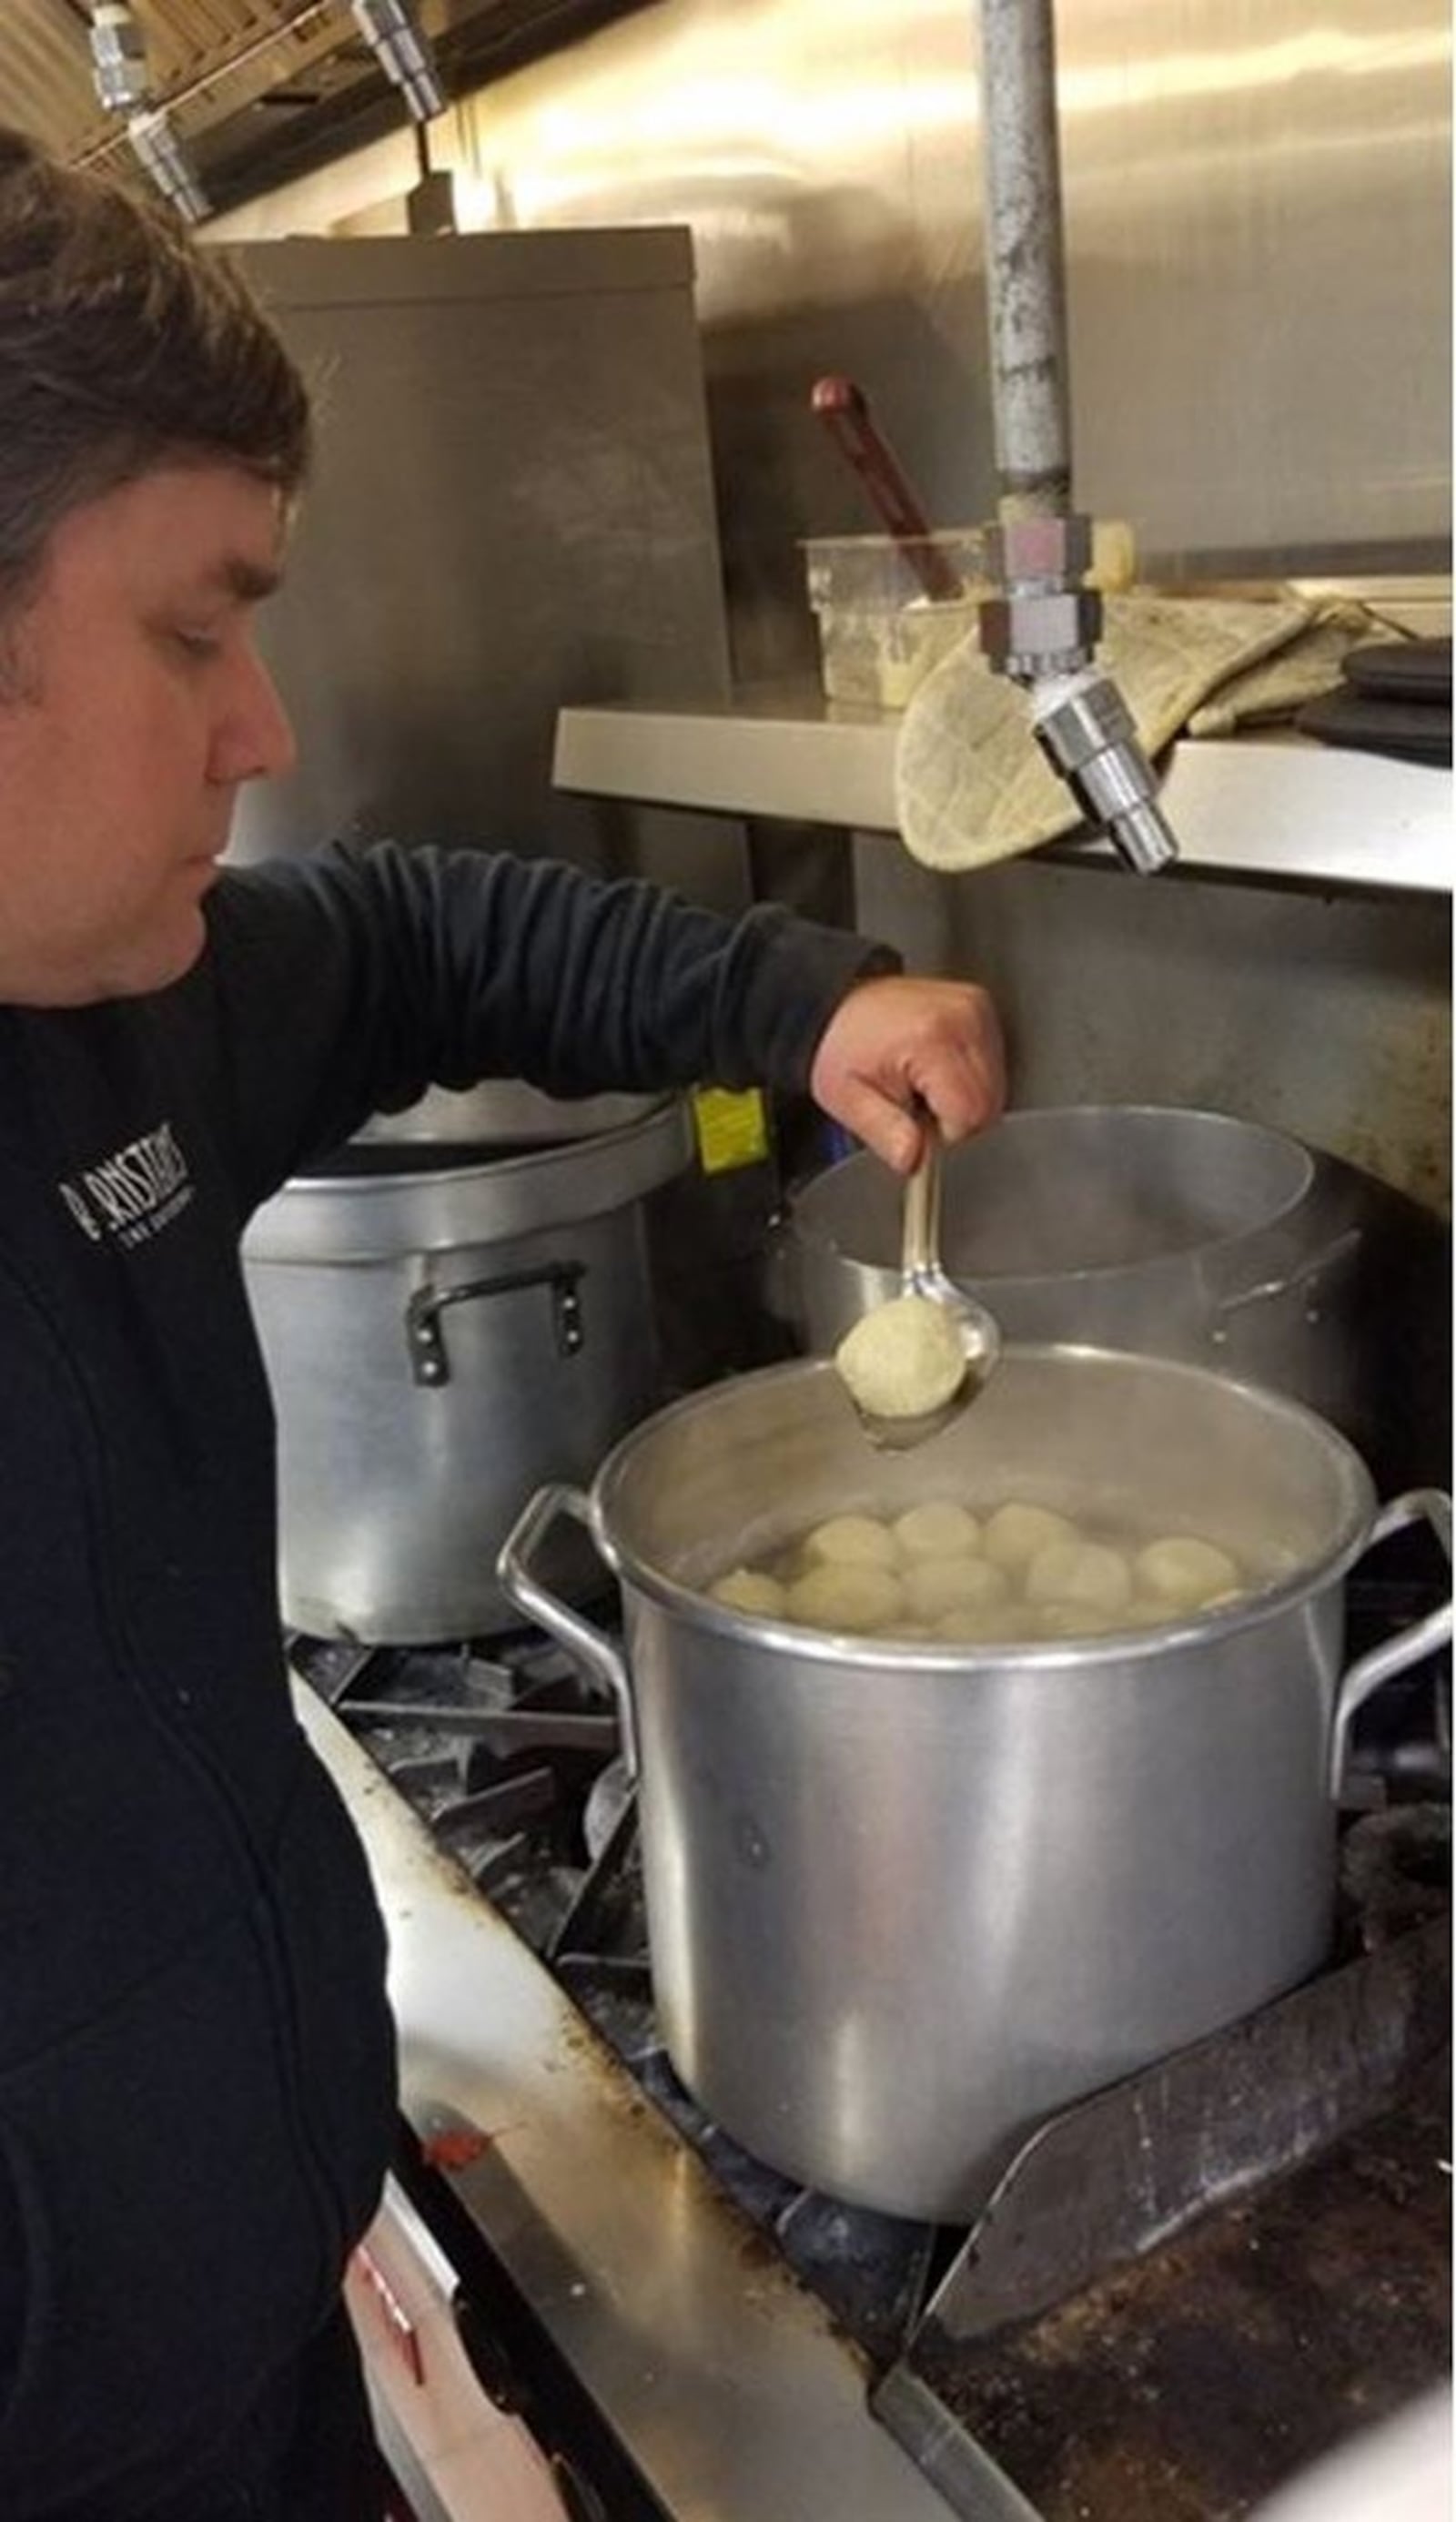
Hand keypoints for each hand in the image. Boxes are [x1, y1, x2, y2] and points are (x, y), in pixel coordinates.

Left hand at [808, 974, 1004, 1173]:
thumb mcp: (847, 1098)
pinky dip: (968, 1078)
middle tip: (916, 1100)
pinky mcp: (982, 1010)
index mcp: (931, 1038)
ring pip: (995, 1089)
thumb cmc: (843, 1045)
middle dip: (954, 1116)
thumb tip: (912, 1160)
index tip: (914, 1120)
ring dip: (963, 1098)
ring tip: (923, 1081)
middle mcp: (963, 1018)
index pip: (971, 1114)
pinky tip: (938, 1068)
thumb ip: (883, 1133)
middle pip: (989, 1104)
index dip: (943, 1131)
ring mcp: (977, 1011)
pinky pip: (993, 1067)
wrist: (842, 1001)